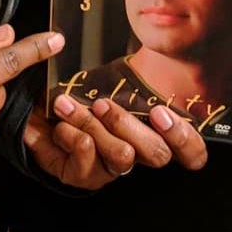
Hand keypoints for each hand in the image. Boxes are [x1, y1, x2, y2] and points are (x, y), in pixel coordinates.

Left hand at [22, 95, 206, 189]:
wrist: (40, 106)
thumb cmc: (83, 89)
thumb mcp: (111, 77)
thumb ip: (136, 77)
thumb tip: (156, 53)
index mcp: (152, 130)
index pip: (192, 153)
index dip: (185, 139)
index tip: (160, 112)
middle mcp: (138, 153)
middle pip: (157, 155)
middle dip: (132, 126)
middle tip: (105, 104)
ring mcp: (113, 168)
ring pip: (122, 157)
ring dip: (95, 126)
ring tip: (69, 105)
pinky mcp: (85, 177)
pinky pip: (88, 165)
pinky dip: (72, 138)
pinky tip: (60, 125)